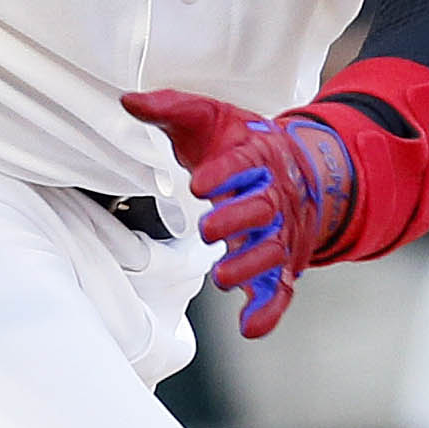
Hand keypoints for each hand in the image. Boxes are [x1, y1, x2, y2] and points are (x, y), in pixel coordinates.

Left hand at [122, 89, 353, 339]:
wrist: (301, 167)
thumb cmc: (243, 143)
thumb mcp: (209, 118)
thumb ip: (169, 109)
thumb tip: (127, 101)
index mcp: (259, 156)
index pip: (246, 163)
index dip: (225, 173)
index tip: (199, 184)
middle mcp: (275, 195)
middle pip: (263, 209)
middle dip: (237, 221)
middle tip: (208, 229)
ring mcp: (281, 232)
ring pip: (272, 251)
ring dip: (249, 266)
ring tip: (221, 276)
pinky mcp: (282, 264)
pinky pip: (282, 290)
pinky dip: (270, 310)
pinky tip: (250, 326)